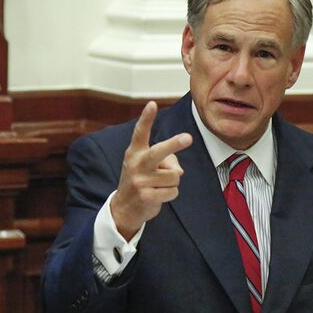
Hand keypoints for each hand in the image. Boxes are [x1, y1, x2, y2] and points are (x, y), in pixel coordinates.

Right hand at [111, 101, 192, 240]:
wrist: (124, 208)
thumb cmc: (141, 180)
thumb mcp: (148, 166)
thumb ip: (165, 160)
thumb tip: (177, 170)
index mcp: (135, 152)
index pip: (140, 132)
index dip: (146, 118)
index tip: (152, 104)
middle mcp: (136, 164)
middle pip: (159, 152)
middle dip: (174, 144)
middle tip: (188, 138)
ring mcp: (140, 181)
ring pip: (174, 176)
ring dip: (173, 182)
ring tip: (159, 185)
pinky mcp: (146, 196)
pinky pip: (173, 191)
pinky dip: (171, 194)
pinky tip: (158, 196)